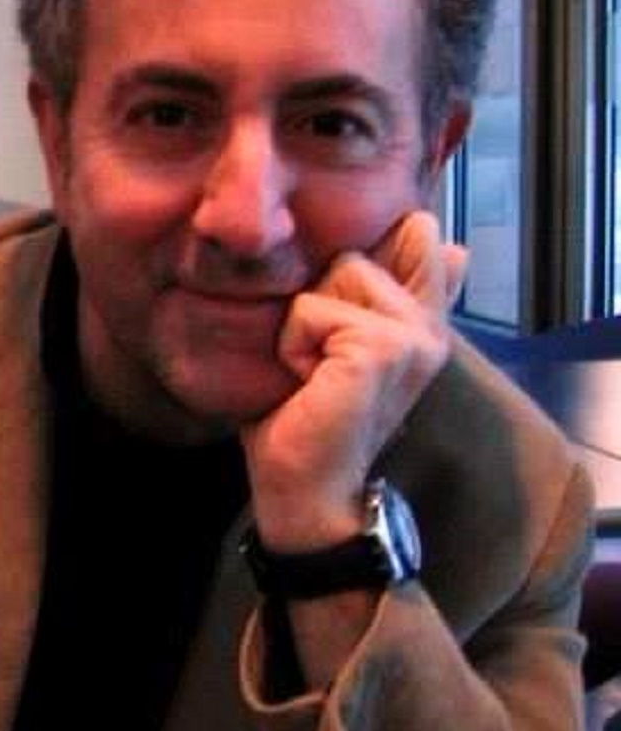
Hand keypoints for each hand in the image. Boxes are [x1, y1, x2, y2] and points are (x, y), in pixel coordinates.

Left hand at [240, 210, 465, 551]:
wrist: (308, 495)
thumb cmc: (310, 419)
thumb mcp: (339, 343)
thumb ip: (380, 292)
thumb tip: (436, 234)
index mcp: (424, 324)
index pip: (420, 245)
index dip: (384, 251)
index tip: (357, 315)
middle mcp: (429, 328)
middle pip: (353, 257)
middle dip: (318, 303)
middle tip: (320, 365)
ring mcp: (414, 336)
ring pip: (337, 274)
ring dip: (304, 324)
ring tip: (314, 373)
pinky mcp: (385, 347)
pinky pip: (312, 309)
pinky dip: (295, 344)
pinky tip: (309, 385)